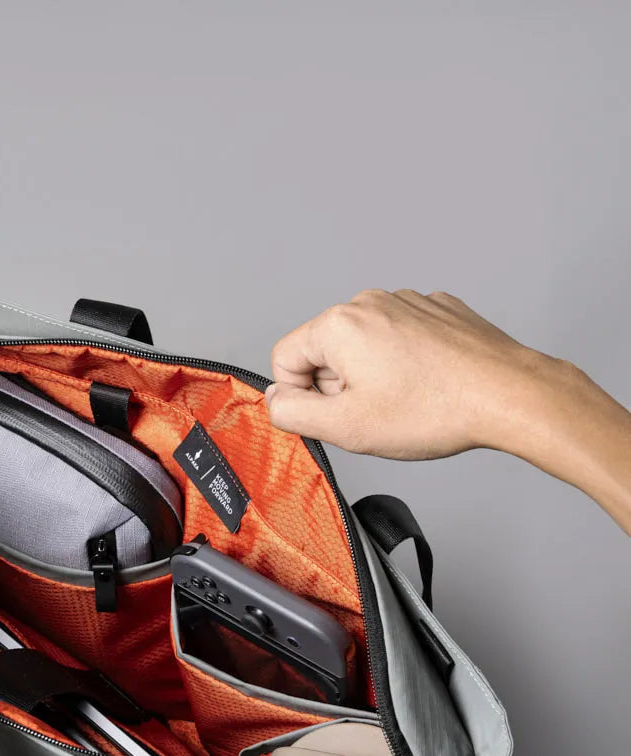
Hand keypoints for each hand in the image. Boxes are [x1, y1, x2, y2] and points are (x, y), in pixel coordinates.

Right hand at [265, 289, 630, 531]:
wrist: (508, 395)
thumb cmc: (433, 411)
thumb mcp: (346, 427)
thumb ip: (294, 413)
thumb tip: (275, 400)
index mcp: (339, 324)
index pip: (284, 359)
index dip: (299, 397)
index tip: (334, 417)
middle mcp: (370, 301)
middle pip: (325, 351)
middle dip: (339, 386)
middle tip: (373, 414)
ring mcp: (409, 301)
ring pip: (364, 345)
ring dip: (372, 376)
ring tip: (406, 402)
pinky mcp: (439, 310)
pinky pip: (401, 338)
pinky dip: (405, 363)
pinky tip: (429, 385)